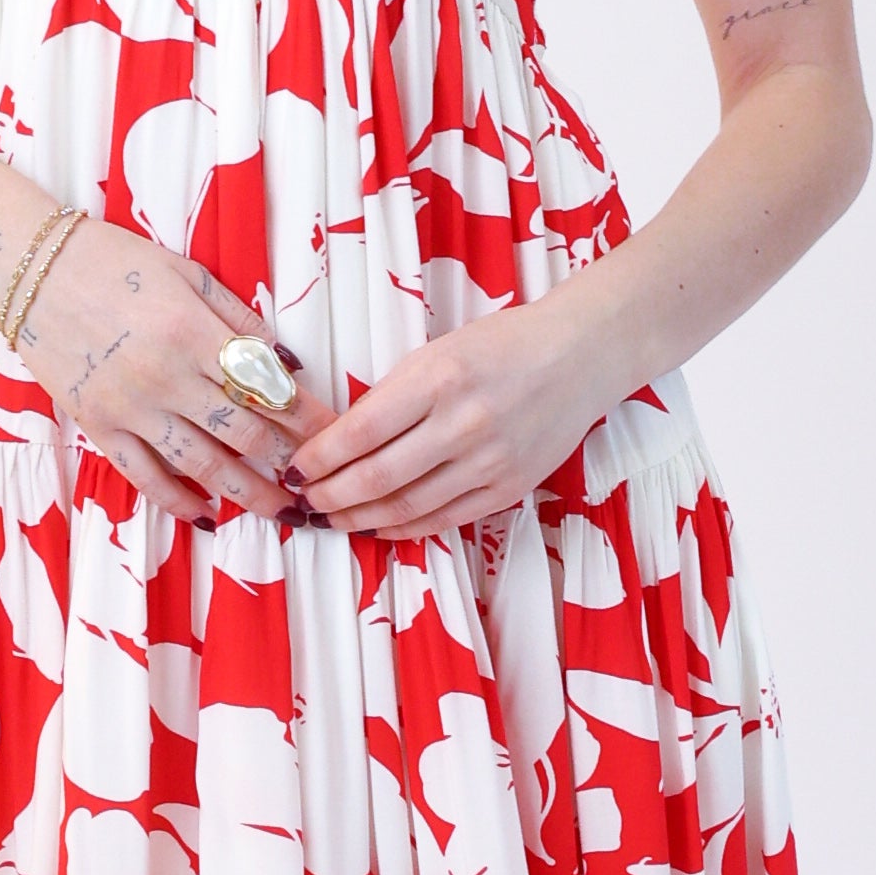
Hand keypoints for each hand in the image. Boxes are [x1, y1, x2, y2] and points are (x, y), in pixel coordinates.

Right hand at [10, 216, 316, 521]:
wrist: (30, 269)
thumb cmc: (114, 262)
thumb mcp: (186, 273)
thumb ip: (239, 318)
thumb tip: (287, 362)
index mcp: (191, 331)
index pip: (265, 386)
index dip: (305, 416)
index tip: (334, 434)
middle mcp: (164, 376)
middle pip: (242, 433)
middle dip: (287, 462)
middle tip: (318, 481)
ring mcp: (129, 407)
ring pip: (201, 465)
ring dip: (247, 493)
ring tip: (281, 511)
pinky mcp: (98, 426)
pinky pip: (145, 477)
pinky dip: (179, 502)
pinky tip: (208, 516)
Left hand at [290, 301, 600, 541]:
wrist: (579, 357)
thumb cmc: (502, 346)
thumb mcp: (437, 352)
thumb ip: (392, 395)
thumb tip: (341, 440)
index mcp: (439, 379)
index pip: (361, 431)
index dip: (321, 458)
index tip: (296, 469)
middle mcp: (464, 423)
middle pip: (378, 477)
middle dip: (330, 495)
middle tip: (306, 501)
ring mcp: (489, 461)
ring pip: (408, 506)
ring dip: (360, 518)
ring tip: (333, 518)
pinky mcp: (509, 487)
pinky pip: (445, 519)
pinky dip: (404, 528)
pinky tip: (378, 525)